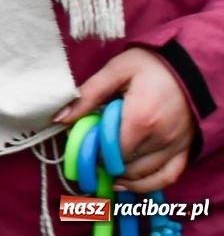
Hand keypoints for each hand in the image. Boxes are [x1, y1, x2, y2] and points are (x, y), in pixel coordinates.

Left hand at [52, 48, 197, 191]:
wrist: (190, 65)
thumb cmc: (150, 64)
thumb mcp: (115, 71)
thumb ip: (88, 95)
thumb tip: (60, 118)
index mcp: (141, 119)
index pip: (111, 151)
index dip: (93, 153)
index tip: (82, 144)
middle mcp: (161, 138)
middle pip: (126, 165)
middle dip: (105, 162)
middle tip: (91, 152)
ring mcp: (176, 146)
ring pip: (144, 175)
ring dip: (122, 175)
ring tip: (103, 166)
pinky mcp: (185, 149)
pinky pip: (168, 177)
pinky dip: (148, 184)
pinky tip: (127, 183)